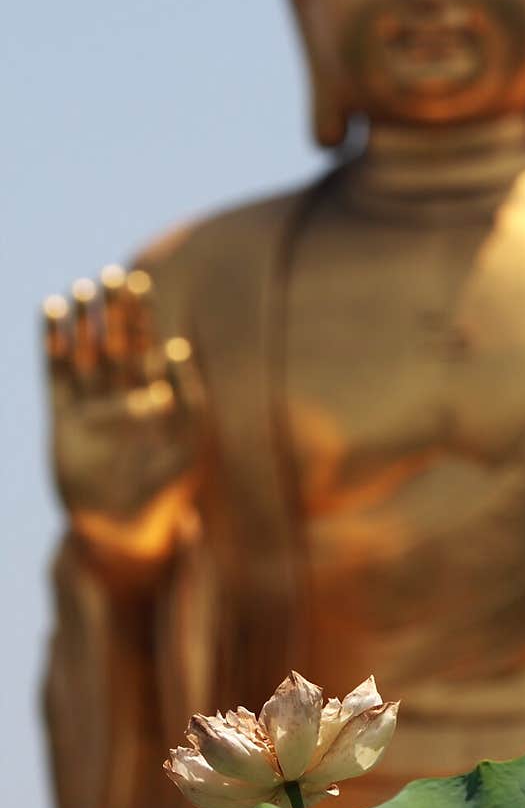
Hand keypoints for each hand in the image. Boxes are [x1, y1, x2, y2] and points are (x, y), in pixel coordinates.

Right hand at [44, 265, 204, 564]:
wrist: (126, 532)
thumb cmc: (167, 493)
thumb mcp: (189, 445)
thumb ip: (190, 399)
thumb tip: (179, 348)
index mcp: (154, 398)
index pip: (147, 346)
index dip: (142, 316)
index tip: (140, 281)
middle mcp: (121, 397)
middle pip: (114, 343)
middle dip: (113, 311)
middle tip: (110, 275)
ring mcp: (91, 407)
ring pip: (84, 354)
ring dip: (82, 323)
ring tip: (79, 290)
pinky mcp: (64, 422)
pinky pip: (57, 376)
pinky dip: (53, 345)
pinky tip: (50, 315)